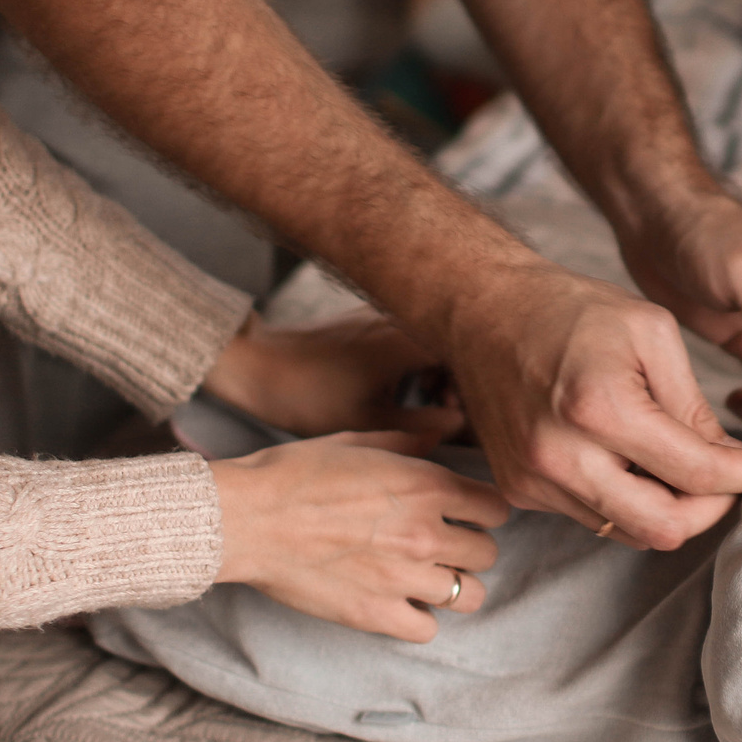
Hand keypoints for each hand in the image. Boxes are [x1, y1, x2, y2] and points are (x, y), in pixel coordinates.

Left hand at [200, 312, 462, 438]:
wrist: (259, 366)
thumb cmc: (308, 395)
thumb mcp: (371, 421)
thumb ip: (425, 426)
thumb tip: (463, 427)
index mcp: (410, 339)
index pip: (473, 357)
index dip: (481, 391)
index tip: (474, 418)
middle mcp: (404, 317)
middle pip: (461, 344)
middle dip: (466, 382)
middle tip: (454, 415)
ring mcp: (388, 314)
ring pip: (440, 340)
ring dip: (445, 372)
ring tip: (432, 403)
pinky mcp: (374, 319)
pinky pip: (418, 336)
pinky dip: (424, 362)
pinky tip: (411, 389)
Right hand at [209, 431, 509, 640]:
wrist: (246, 518)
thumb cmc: (293, 473)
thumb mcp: (355, 441)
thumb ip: (407, 442)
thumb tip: (441, 436)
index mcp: (427, 485)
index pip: (496, 508)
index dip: (483, 510)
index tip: (466, 514)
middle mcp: (425, 533)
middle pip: (487, 553)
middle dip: (470, 548)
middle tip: (443, 546)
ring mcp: (403, 577)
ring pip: (469, 596)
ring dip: (452, 586)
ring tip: (427, 578)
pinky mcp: (377, 614)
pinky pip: (427, 629)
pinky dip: (418, 618)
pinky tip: (400, 601)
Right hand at [442, 263, 741, 550]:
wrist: (484, 310)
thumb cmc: (572, 310)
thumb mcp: (652, 333)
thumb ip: (695, 405)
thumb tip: (730, 462)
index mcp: (600, 408)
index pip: (696, 473)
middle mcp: (560, 456)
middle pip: (663, 529)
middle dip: (709, 509)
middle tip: (725, 478)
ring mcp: (534, 480)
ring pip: (629, 533)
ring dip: (667, 508)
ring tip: (680, 465)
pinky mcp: (520, 490)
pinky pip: (593, 518)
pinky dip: (626, 501)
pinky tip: (631, 460)